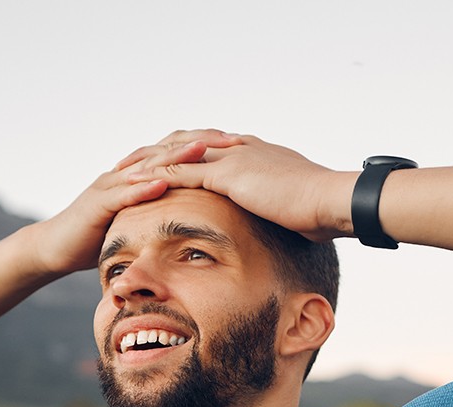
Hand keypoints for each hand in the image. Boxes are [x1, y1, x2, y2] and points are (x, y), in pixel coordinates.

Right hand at [26, 131, 242, 274]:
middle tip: (233, 140)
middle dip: (201, 145)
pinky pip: (123, 192)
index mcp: (140, 177)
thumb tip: (196, 226)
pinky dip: (144, 187)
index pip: (179, 156)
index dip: (209, 150)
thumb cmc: (97, 238)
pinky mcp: (98, 202)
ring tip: (205, 150)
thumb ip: (163, 218)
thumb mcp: (139, 226)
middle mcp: (127, 173)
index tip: (241, 148)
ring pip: (148, 166)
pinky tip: (164, 183)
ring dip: (177, 158)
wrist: (55, 248)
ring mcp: (111, 184)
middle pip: (168, 151)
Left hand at [127, 130, 355, 240]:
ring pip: (176, 153)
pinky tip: (136, 186)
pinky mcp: (227, 173)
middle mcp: (237, 147)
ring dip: (146, 161)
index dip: (181, 152)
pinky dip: (157, 177)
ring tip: (120, 172)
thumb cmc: (323, 208)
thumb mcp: (295, 204)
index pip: (207, 145)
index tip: (162, 162)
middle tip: (128, 162)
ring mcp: (231, 157)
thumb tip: (282, 219)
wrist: (332, 199)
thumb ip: (280, 206)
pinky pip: (181, 172)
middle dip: (154, 150)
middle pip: (184, 140)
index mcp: (251, 152)